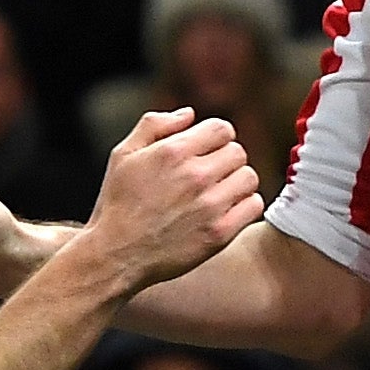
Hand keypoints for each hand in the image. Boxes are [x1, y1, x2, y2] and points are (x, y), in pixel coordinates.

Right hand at [83, 109, 263, 291]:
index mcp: (173, 151)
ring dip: (237, 182)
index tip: (208, 151)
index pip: (222, 129)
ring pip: (249, 177)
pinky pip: (253, 206)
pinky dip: (244, 206)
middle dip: (226, 159)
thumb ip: (154, 125)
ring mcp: (209, 205)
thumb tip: (189, 114)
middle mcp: (195, 175)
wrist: (116, 255)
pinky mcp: (219, 233)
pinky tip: (226, 210)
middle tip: (211, 174)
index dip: (216, 137)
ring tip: (220, 192)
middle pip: (238, 152)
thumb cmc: (117, 203)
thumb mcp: (123, 154)